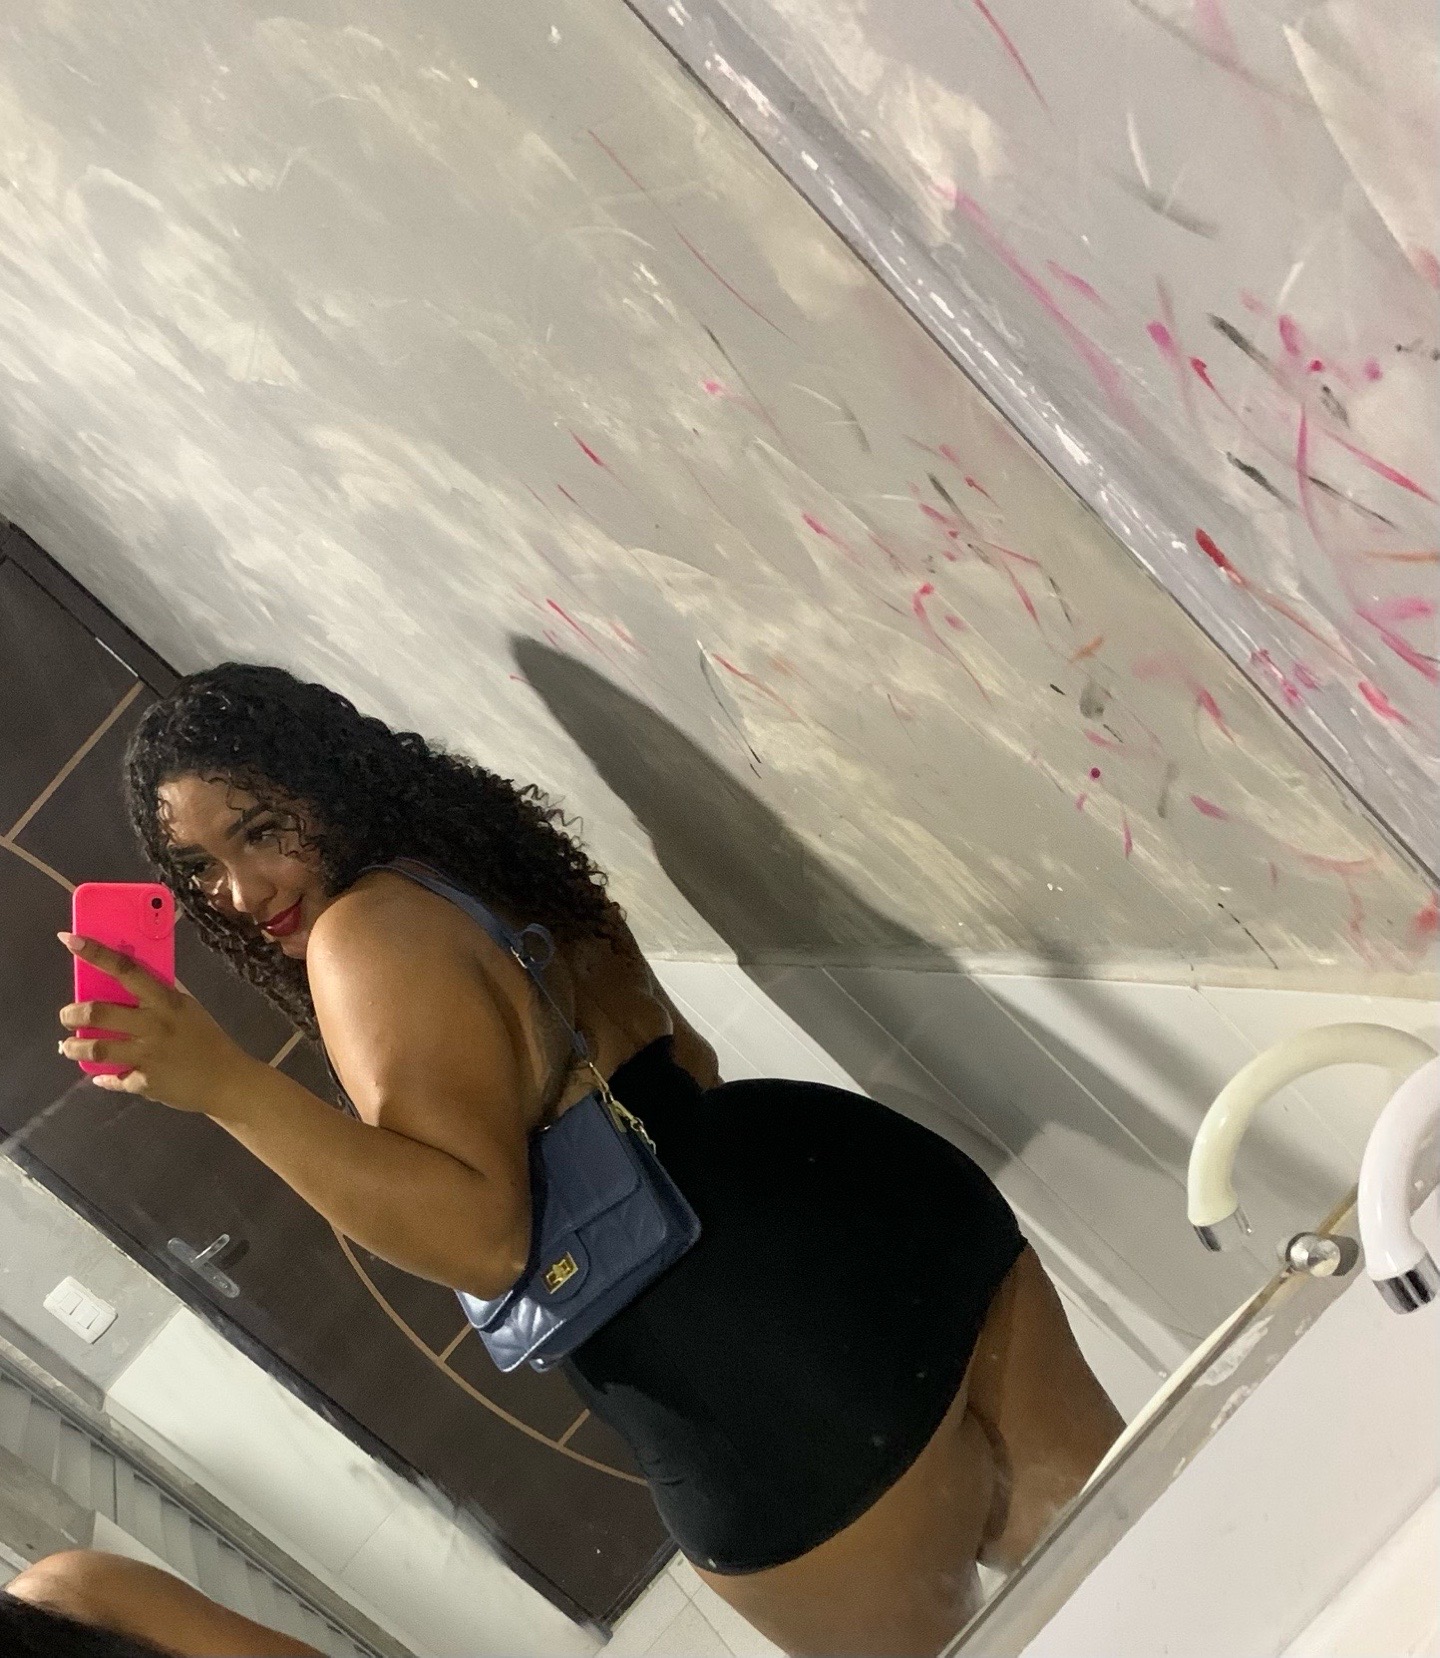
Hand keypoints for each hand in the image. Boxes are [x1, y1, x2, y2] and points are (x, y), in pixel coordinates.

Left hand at [57, 932, 257, 1112]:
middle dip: (72, 1014)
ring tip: (68, 1046)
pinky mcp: (143, 1082)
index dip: (97, 954)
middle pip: (99, 1013)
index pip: (127, 970)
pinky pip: (113, 1078)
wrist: (227, 1080)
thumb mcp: (189, 1008)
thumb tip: (135, 975)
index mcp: (166, 1001)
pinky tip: (102, 1073)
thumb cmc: (207, 1038)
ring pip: (96, 1049)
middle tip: (67, 1016)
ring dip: (74, 1047)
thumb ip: (164, 993)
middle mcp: (153, 1026)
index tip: (70, 940)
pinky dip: (104, 1076)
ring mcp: (146, 1056)